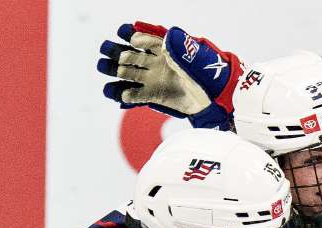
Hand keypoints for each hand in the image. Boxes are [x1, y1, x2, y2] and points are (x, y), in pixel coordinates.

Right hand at [97, 21, 240, 128]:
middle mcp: (155, 63)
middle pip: (130, 55)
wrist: (218, 98)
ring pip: (128, 74)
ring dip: (115, 71)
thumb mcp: (197, 58)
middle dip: (116, 52)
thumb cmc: (210, 74)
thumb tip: (169, 34)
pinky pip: (134, 95)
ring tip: (104, 68)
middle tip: (106, 51)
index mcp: (165, 49)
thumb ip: (183, 47)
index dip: (131, 35)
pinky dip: (124, 94)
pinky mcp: (154, 96)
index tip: (126, 34)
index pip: (143, 39)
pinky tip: (115, 92)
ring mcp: (153, 79)